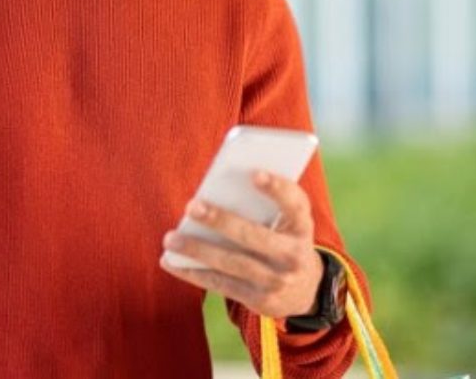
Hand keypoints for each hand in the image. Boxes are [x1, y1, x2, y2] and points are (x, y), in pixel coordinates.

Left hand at [160, 171, 323, 320]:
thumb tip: (218, 189)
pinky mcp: (260, 301)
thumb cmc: (284, 239)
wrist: (305, 290)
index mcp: (302, 227)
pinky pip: (222, 284)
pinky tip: (170, 261)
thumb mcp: (287, 222)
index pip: (295, 204)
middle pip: (255, 237)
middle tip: (191, 206)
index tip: (255, 174)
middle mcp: (294, 256)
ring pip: (233, 263)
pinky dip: (193, 273)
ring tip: (170, 238)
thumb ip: (264, 205)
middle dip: (221, 222)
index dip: (278, 189)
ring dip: (198, 250)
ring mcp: (278, 282)